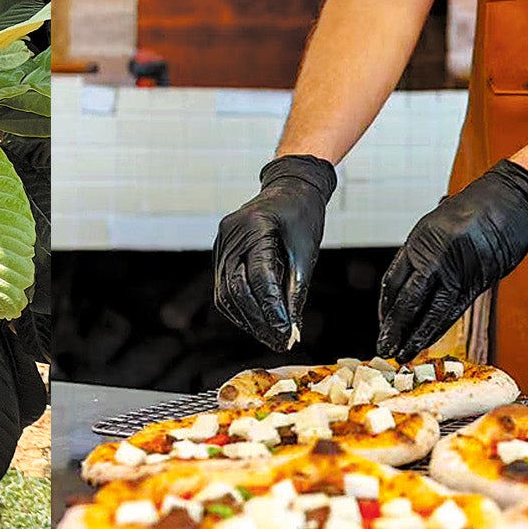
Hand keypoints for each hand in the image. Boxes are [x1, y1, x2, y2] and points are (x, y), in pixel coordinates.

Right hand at [213, 155, 337, 350]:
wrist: (289, 186)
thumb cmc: (302, 215)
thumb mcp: (306, 251)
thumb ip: (297, 289)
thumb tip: (293, 329)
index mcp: (255, 227)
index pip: (259, 278)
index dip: (272, 310)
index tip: (287, 336)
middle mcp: (231, 234)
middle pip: (236, 289)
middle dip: (257, 320)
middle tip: (278, 341)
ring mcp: (222, 241)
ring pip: (225, 292)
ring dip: (246, 319)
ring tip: (269, 336)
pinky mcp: (221, 250)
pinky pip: (224, 285)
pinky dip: (240, 307)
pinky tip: (257, 320)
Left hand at [375, 159, 527, 361]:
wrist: (510, 200)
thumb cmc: (477, 207)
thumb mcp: (439, 223)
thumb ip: (427, 252)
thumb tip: (418, 279)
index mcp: (419, 240)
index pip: (392, 280)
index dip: (386, 307)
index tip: (383, 322)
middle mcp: (433, 256)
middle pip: (407, 300)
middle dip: (395, 327)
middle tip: (385, 347)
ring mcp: (455, 269)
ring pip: (430, 311)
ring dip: (416, 335)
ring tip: (404, 353)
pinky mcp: (478, 280)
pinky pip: (453, 310)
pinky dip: (438, 328)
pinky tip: (429, 340)